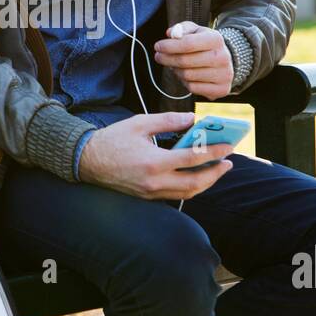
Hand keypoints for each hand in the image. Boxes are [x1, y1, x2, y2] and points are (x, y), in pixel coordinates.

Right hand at [77, 111, 233, 199]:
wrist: (86, 161)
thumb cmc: (112, 140)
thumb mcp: (140, 123)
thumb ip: (168, 120)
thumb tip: (192, 119)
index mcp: (154, 162)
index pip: (193, 159)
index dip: (214, 152)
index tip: (228, 146)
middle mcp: (154, 182)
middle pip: (195, 183)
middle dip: (215, 173)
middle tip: (228, 162)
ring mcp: (151, 193)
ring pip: (187, 193)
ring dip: (206, 183)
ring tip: (217, 169)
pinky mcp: (147, 197)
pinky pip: (176, 196)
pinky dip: (191, 187)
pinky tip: (197, 176)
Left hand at [153, 21, 233, 99]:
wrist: (226, 61)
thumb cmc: (205, 45)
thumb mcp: (196, 31)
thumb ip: (182, 29)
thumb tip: (171, 33)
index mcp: (216, 39)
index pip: (187, 43)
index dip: (169, 46)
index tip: (158, 46)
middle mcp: (222, 57)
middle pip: (184, 61)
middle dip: (167, 59)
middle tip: (158, 57)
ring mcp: (223, 75)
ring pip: (187, 75)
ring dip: (175, 70)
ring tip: (173, 65)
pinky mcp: (221, 89)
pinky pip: (193, 88)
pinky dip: (184, 82)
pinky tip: (185, 75)